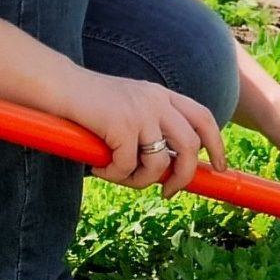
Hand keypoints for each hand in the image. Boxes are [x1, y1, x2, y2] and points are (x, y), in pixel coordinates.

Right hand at [62, 71, 227, 195]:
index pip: (203, 118)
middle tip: (168, 192)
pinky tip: (97, 167)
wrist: (58, 87)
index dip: (217, 145)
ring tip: (118, 175)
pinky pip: (127, 166)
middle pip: (190, 146)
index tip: (221, 168)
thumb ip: (149, 130)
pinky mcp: (122, 125)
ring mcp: (141, 112)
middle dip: (184, 176)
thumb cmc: (88, 105)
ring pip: (160, 163)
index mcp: (162, 95)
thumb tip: (166, 172)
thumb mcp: (128, 110)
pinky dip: (113, 175)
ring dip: (140, 180)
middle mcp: (157, 100)